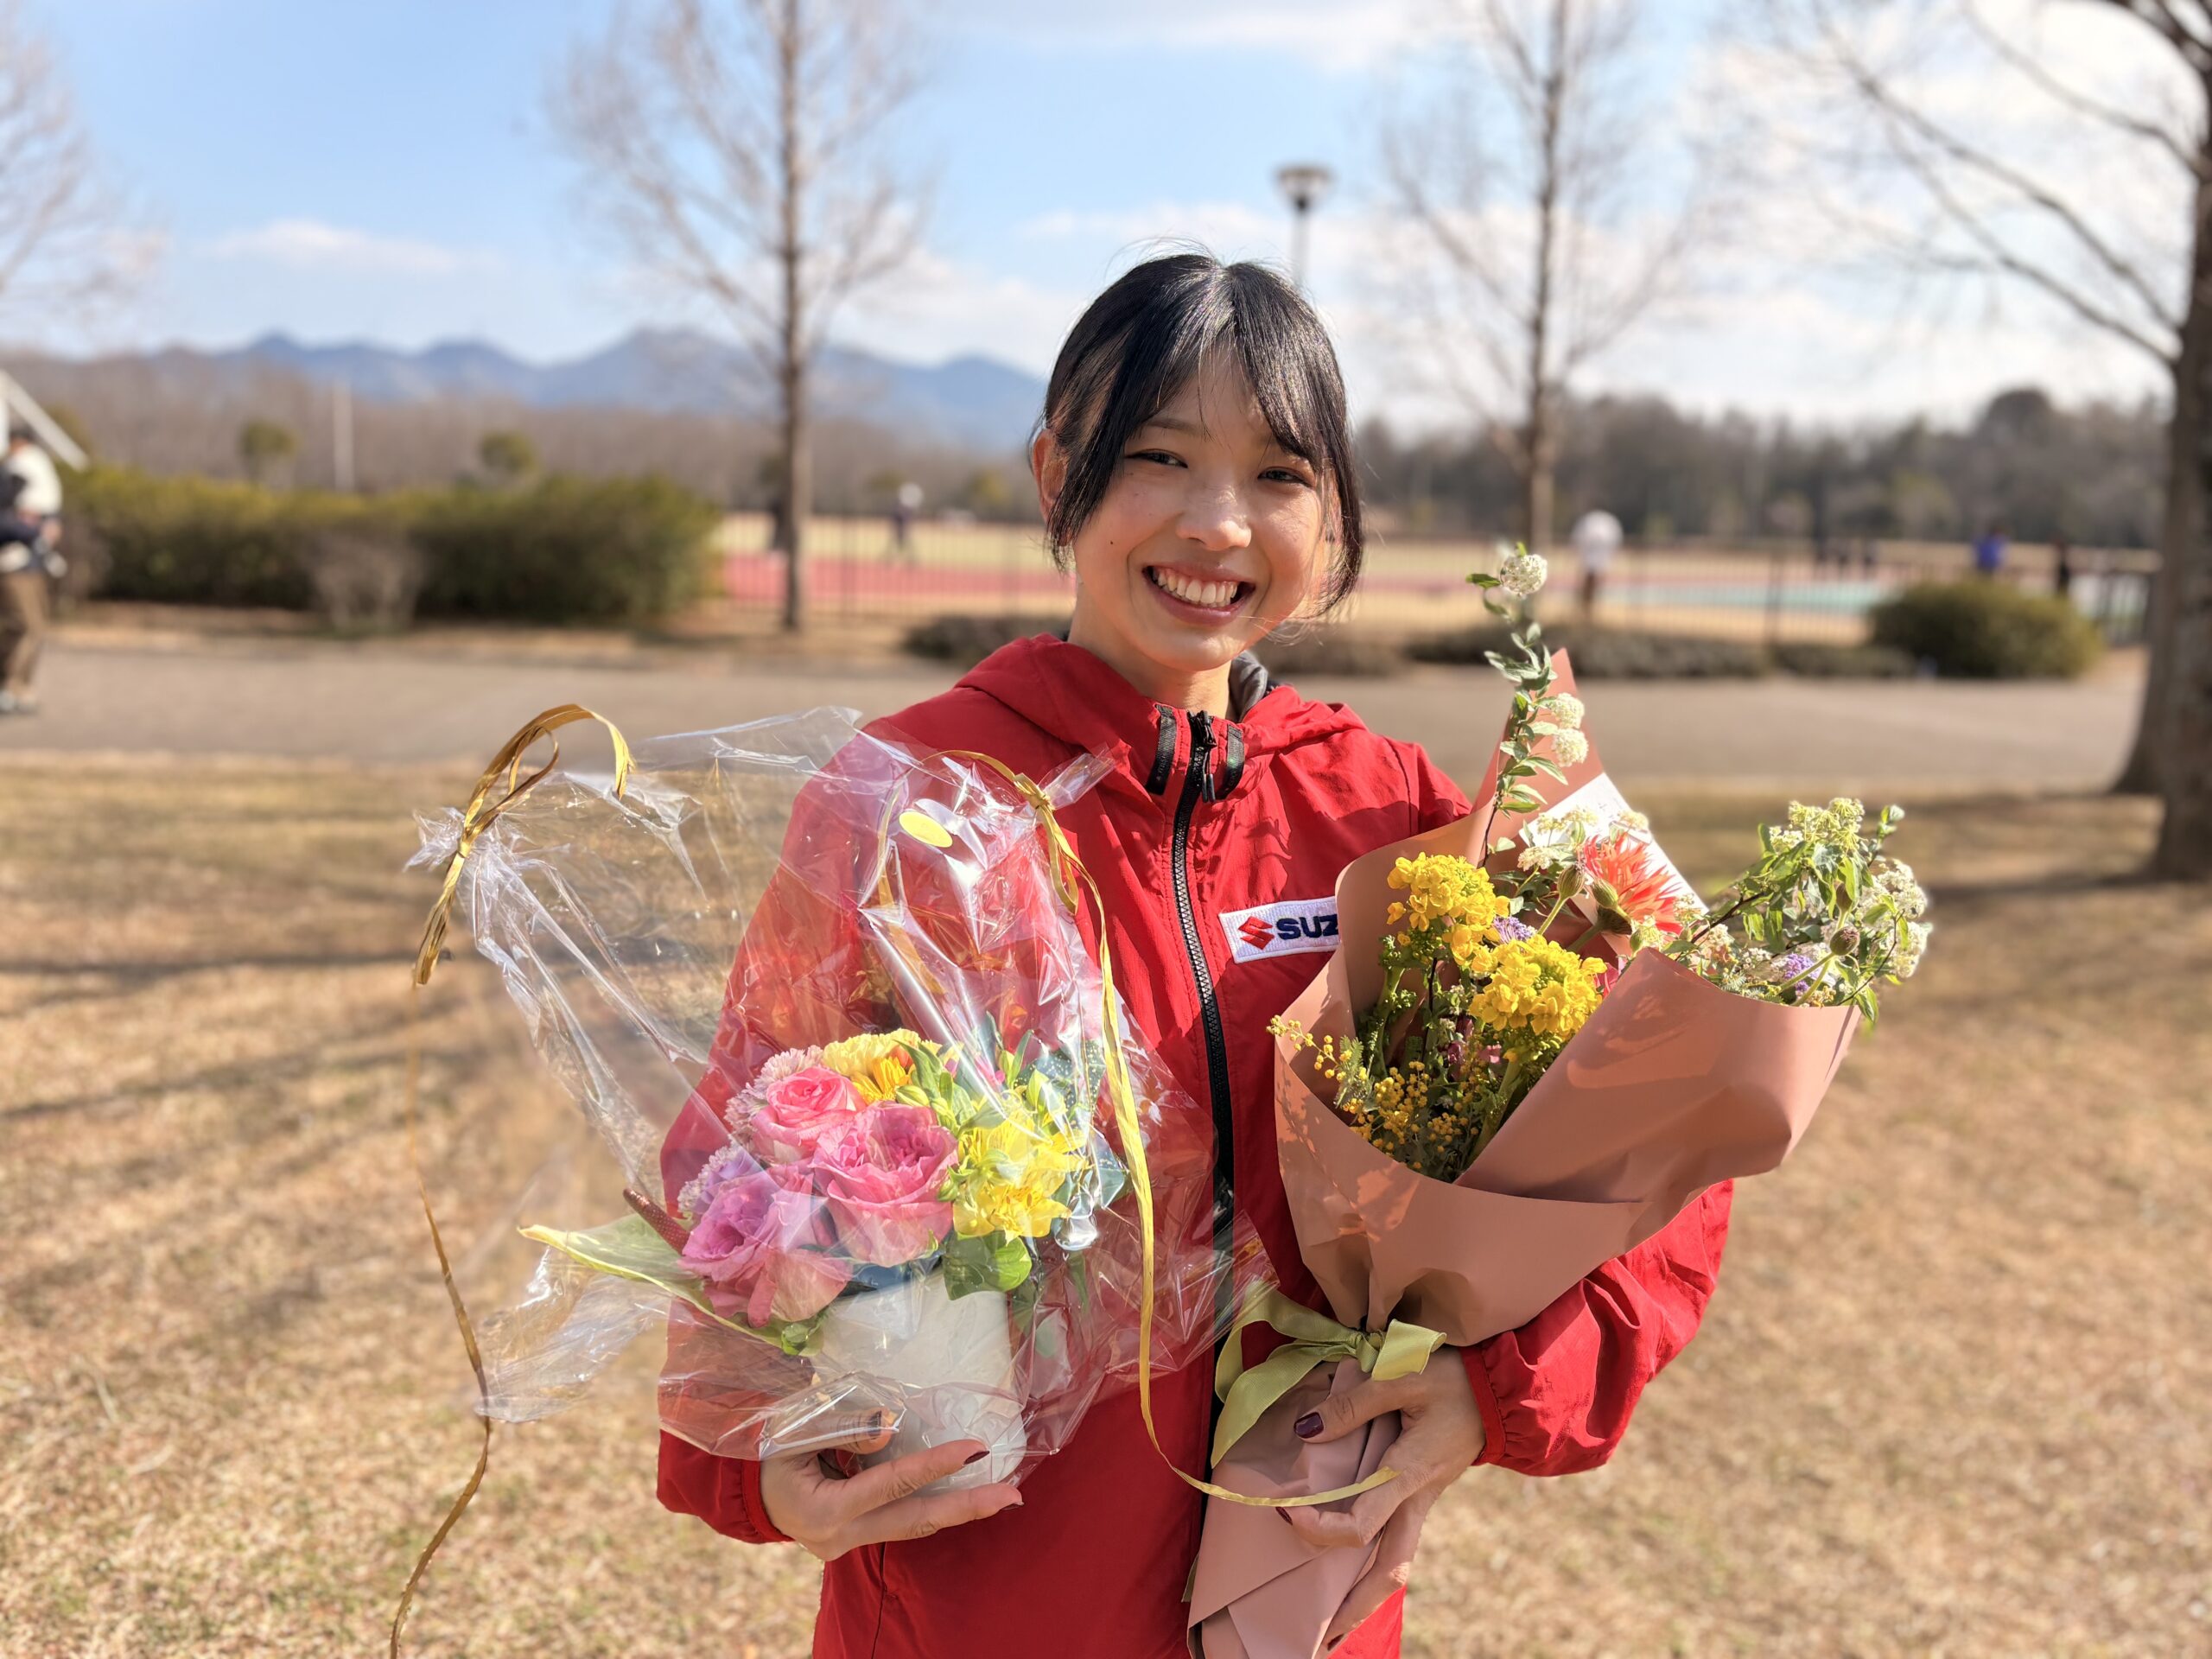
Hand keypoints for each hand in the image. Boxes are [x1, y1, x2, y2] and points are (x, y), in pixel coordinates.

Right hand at [758, 1420, 1020, 1562]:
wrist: (746, 1493)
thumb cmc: (768, 1454)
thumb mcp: (795, 1433)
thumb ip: (842, 1429)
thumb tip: (890, 1428)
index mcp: (824, 1510)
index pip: (892, 1484)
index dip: (935, 1466)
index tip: (975, 1449)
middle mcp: (841, 1536)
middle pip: (915, 1521)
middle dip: (967, 1508)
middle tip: (1012, 1496)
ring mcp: (849, 1544)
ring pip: (912, 1527)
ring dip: (957, 1511)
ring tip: (1001, 1497)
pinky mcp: (856, 1540)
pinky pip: (899, 1523)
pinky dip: (931, 1508)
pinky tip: (962, 1496)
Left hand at [1281, 1352, 1484, 1650]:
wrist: (1500, 1388)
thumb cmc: (1453, 1377)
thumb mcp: (1402, 1375)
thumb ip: (1352, 1404)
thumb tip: (1305, 1431)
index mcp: (1408, 1475)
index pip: (1360, 1525)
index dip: (1319, 1528)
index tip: (1285, 1510)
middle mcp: (1416, 1500)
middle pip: (1388, 1572)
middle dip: (1355, 1608)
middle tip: (1320, 1640)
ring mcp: (1422, 1502)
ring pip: (1395, 1564)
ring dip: (1365, 1596)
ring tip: (1331, 1625)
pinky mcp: (1421, 1494)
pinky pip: (1396, 1540)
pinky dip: (1372, 1563)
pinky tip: (1349, 1571)